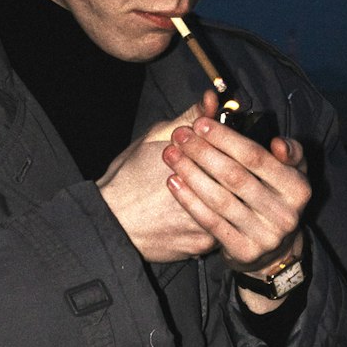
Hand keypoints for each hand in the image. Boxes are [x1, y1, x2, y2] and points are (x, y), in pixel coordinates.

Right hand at [98, 91, 222, 261]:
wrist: (109, 222)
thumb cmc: (127, 179)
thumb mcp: (154, 139)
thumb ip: (188, 119)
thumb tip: (210, 100)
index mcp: (198, 168)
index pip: (234, 153)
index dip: (231, 144)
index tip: (222, 142)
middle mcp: (209, 200)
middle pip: (236, 183)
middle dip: (230, 171)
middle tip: (216, 167)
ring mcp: (208, 226)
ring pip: (230, 208)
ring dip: (225, 196)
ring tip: (211, 187)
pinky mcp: (201, 246)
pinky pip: (218, 229)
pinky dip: (214, 217)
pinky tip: (200, 209)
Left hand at [161, 105, 310, 281]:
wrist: (273, 251)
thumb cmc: (276, 199)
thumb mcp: (290, 173)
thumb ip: (289, 152)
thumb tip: (278, 142)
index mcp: (298, 187)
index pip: (256, 157)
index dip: (225, 138)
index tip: (200, 123)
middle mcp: (285, 213)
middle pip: (234, 176)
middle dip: (202, 152)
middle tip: (179, 136)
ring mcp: (264, 235)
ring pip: (220, 199)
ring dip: (191, 173)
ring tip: (170, 155)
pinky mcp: (244, 251)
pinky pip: (211, 222)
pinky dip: (189, 201)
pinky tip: (173, 182)